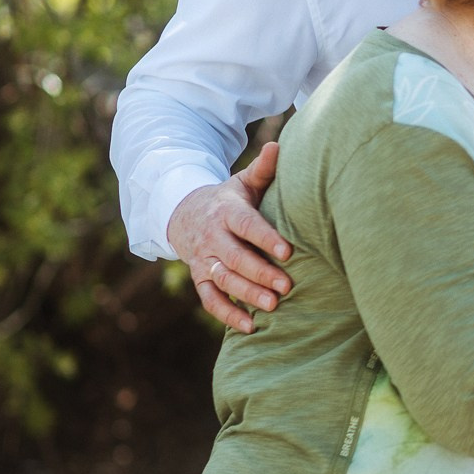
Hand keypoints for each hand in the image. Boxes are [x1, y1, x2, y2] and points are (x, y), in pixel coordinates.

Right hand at [169, 143, 290, 334]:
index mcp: (226, 211)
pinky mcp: (199, 277)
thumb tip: (279, 145)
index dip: (266, 238)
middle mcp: (213, 237)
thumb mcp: (242, 182)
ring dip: (246, 294)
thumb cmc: (228, 199)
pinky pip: (210, 299)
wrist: (184, 213)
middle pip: (235, 257)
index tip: (288, 251)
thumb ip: (263, 169)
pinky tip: (251, 327)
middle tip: (287, 286)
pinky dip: (228, 314)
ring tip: (273, 307)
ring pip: (223, 279)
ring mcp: (204, 259)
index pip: (246, 225)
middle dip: (260, 272)